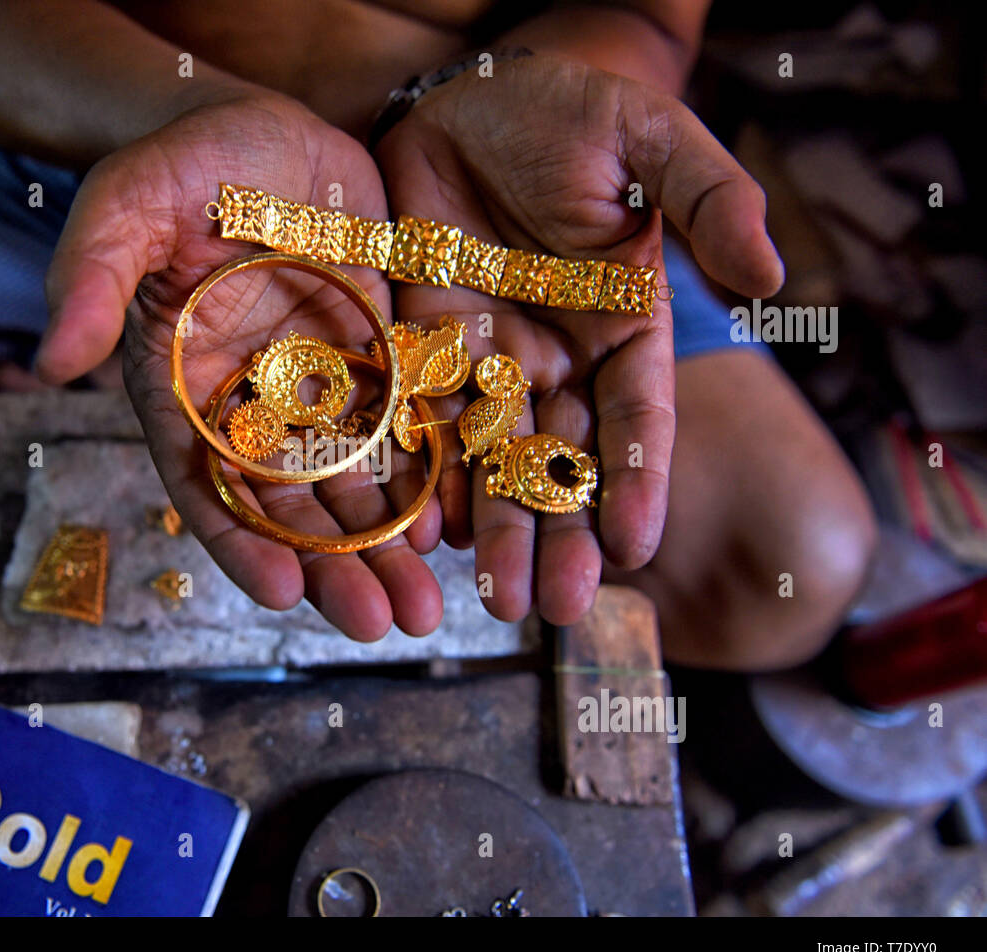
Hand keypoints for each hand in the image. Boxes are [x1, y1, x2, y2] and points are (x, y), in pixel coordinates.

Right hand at [36, 94, 444, 640]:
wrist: (257, 127)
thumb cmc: (178, 163)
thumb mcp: (125, 206)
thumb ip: (91, 278)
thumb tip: (54, 361)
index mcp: (184, 388)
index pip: (207, 482)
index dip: (241, 542)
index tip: (283, 597)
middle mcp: (254, 402)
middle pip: (293, 502)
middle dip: (336, 567)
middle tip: (385, 624)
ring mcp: (320, 383)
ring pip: (355, 480)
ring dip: (388, 543)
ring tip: (427, 604)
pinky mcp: (377, 353)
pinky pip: (403, 427)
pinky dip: (425, 476)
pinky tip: (450, 520)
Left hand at [374, 55, 782, 624]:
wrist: (467, 100)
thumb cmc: (571, 114)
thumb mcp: (651, 143)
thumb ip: (710, 201)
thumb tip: (770, 279)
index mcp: (624, 328)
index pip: (637, 417)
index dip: (638, 479)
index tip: (634, 545)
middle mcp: (561, 361)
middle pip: (564, 461)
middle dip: (561, 533)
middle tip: (557, 605)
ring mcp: (491, 363)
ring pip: (494, 460)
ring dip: (497, 527)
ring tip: (496, 597)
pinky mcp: (427, 350)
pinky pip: (426, 425)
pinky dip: (428, 476)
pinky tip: (428, 532)